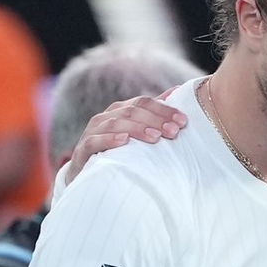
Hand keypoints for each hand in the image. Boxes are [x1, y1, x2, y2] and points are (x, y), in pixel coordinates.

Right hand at [65, 95, 187, 183]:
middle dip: (155, 120)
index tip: (183, 121)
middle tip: (174, 131)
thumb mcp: (138, 132)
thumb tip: (177, 91)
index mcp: (121, 110)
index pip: (143, 103)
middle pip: (131, 111)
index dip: (163, 110)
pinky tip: (125, 141)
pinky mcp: (83, 150)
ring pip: (115, 124)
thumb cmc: (120, 152)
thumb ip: (155, 113)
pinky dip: (110, 139)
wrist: (89, 175)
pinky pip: (95, 141)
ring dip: (137, 129)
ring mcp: (93, 132)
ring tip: (155, 137)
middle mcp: (106, 117)